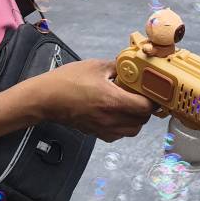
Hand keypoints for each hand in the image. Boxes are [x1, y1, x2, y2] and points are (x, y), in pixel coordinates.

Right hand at [33, 58, 156, 142]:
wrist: (45, 99)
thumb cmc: (68, 80)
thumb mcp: (96, 66)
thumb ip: (118, 67)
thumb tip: (132, 66)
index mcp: (113, 101)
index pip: (146, 107)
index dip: (154, 99)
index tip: (154, 90)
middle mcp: (111, 119)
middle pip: (142, 121)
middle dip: (146, 108)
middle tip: (142, 95)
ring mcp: (104, 129)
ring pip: (132, 130)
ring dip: (137, 119)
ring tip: (130, 104)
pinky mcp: (96, 134)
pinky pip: (119, 134)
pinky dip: (124, 126)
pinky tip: (117, 113)